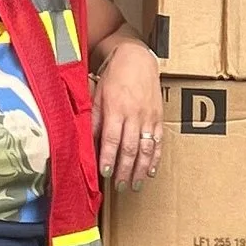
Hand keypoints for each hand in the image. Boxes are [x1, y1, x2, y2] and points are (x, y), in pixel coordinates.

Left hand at [92, 34, 162, 188]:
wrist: (137, 58)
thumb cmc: (113, 77)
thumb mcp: (98, 95)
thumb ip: (94, 119)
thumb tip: (87, 142)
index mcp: (116, 108)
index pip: (112, 138)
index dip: (109, 157)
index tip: (105, 173)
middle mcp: (134, 114)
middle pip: (130, 148)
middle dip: (125, 170)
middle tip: (120, 186)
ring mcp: (149, 117)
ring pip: (146, 148)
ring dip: (140, 169)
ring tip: (134, 185)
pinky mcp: (159, 117)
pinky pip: (158, 142)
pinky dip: (155, 158)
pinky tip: (150, 171)